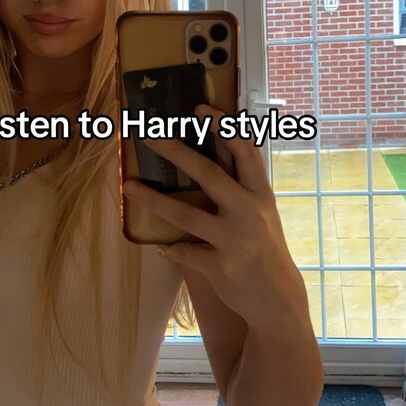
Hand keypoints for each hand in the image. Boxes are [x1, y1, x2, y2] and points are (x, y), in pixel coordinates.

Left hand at [123, 104, 308, 328]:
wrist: (277, 297)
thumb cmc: (263, 246)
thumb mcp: (261, 212)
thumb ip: (240, 186)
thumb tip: (212, 153)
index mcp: (260, 194)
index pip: (244, 151)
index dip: (223, 127)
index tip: (200, 107)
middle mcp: (249, 212)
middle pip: (210, 175)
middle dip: (177, 153)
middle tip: (149, 137)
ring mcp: (235, 240)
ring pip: (187, 216)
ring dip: (153, 200)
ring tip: (129, 187)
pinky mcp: (222, 266)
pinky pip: (185, 252)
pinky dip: (172, 249)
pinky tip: (162, 247)